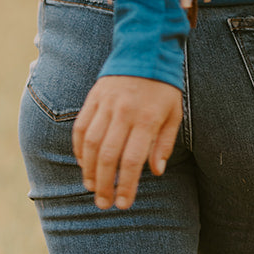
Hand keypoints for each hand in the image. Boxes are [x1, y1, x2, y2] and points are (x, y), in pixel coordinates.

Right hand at [72, 74, 183, 211]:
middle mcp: (124, 112)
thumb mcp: (174, 113)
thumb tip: (156, 172)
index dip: (126, 186)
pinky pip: (81, 126)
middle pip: (108, 156)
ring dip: (88, 169)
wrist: (146, 48)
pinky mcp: (94, 97)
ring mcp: (106, 104)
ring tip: (91, 187)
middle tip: (103, 204)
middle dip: (104, 185)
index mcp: (146, 119)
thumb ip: (164, 143)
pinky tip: (83, 162)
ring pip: (91, 143)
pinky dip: (79, 148)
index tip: (123, 204)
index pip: (132, 161)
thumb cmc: (163, 86)